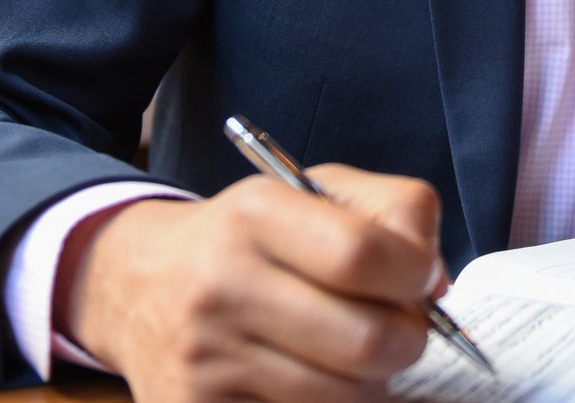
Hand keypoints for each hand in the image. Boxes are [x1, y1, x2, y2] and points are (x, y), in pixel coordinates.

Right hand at [61, 165, 445, 402]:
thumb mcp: (311, 192)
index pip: (364, 257)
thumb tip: (435, 283)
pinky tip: (307, 377)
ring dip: (368, 381)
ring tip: (346, 350)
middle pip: (368, 343)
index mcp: (255, 215)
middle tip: (396, 327)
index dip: (416, 275)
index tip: (421, 280)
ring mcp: (206, 361)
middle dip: (406, 340)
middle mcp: (222, 287)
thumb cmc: (250, 239)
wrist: (139, 285)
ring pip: (346, 398)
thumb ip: (393, 211)